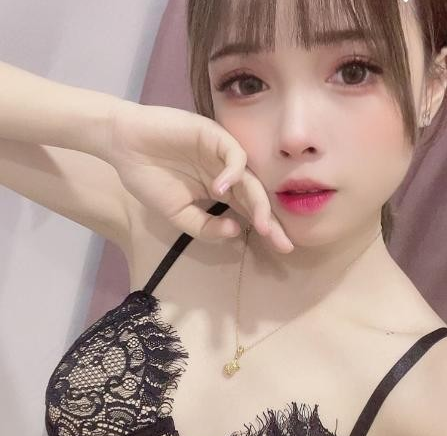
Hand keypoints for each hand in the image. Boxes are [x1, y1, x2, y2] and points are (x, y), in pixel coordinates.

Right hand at [102, 100, 292, 251]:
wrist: (123, 145)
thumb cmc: (149, 178)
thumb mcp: (177, 214)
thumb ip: (205, 227)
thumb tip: (236, 231)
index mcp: (221, 191)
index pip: (250, 211)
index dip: (267, 229)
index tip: (283, 249)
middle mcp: (227, 173)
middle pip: (256, 198)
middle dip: (271, 221)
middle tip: (283, 242)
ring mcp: (222, 154)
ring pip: (250, 178)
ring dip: (258, 202)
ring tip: (261, 225)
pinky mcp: (213, 135)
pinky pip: (233, 154)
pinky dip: (231, 172)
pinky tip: (221, 190)